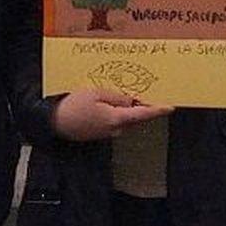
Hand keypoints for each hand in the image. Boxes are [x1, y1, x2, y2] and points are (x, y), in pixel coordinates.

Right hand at [51, 88, 172, 141]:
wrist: (54, 123)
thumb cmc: (74, 106)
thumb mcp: (97, 94)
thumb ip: (117, 97)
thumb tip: (131, 102)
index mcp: (116, 119)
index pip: (143, 115)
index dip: (157, 110)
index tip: (170, 107)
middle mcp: (115, 129)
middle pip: (135, 117)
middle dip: (143, 107)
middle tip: (149, 93)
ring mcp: (108, 133)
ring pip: (125, 119)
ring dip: (129, 109)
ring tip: (127, 94)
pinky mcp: (100, 133)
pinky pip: (115, 121)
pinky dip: (118, 112)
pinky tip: (111, 102)